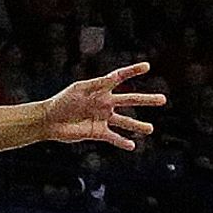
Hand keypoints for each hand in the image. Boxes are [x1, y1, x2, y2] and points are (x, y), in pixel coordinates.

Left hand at [41, 61, 162, 150]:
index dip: (132, 71)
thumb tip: (114, 78)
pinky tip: (132, 146)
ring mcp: (102, 118)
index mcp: (100, 89)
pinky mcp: (98, 132)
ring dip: (137, 125)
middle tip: (163, 100)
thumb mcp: (79, 89)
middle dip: (146, 100)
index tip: (147, 66)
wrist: (49, 120)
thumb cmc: (62, 101)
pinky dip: (122, 142)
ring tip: (150, 129)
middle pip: (129, 100)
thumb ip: (97, 84)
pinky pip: (113, 137)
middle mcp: (105, 103)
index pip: (119, 77)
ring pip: (125, 122)